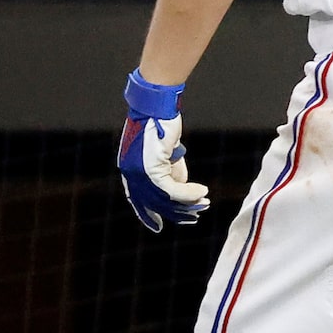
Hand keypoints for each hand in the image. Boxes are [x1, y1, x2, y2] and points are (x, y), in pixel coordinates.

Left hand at [117, 72, 208, 233]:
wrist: (155, 106)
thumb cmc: (160, 123)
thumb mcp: (165, 152)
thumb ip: (170, 169)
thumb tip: (181, 185)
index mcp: (130, 169)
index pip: (139, 198)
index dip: (149, 214)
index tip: (158, 225)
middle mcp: (131, 173)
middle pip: (153, 201)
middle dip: (175, 212)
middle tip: (193, 217)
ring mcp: (139, 171)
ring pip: (164, 197)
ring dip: (187, 202)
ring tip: (203, 203)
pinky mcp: (152, 168)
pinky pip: (172, 188)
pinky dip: (189, 193)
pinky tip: (202, 192)